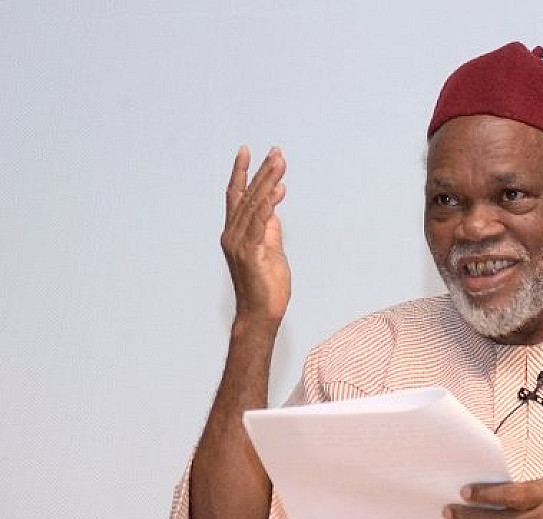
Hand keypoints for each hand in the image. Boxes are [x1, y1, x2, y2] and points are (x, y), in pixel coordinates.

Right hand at [220, 146, 289, 324]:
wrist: (261, 314)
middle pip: (246, 195)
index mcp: (236, 233)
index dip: (242, 173)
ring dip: (268, 182)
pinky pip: (260, 223)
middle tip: (275, 151)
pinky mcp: (250, 253)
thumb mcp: (272, 251)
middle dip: (261, 171)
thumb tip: (273, 211)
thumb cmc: (266, 286)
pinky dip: (269, 205)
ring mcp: (239, 243)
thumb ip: (270, 230)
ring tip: (280, 162)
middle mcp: (233, 234)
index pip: (237, 197)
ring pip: (253, 205)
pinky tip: (279, 190)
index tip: (247, 151)